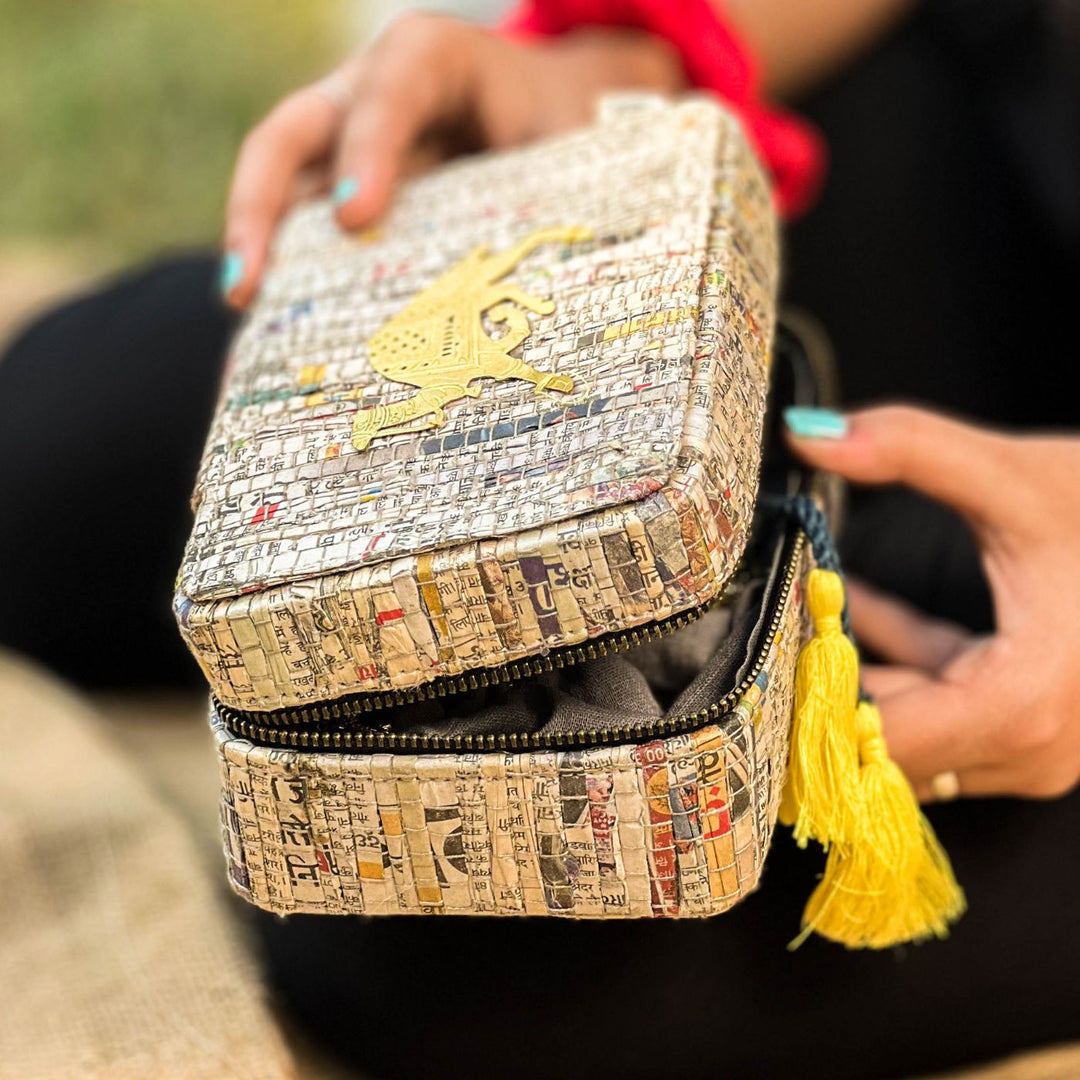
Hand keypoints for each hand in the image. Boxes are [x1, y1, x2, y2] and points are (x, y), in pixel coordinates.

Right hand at [220, 12, 683, 306]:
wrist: (553, 119)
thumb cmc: (562, 129)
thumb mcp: (567, 145)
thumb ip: (547, 186)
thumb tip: (524, 278)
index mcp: (431, 60)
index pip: (391, 93)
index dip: (368, 152)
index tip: (354, 218)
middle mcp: (368, 95)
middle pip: (293, 133)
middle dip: (259, 205)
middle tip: (246, 285)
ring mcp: (346, 146)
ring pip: (281, 185)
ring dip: (256, 249)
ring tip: (243, 312)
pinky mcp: (343, 191)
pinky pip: (303, 227)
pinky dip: (288, 274)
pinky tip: (277, 325)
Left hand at [785, 404, 1079, 801]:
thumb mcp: (1021, 479)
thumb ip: (911, 450)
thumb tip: (811, 432)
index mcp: (1027, 703)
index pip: (877, 739)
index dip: (807, 700)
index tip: (752, 654)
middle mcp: (1032, 747)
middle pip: (884, 740)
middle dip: (817, 681)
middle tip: (756, 623)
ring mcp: (1037, 745)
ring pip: (909, 725)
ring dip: (850, 666)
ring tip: (793, 602)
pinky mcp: (1034, 723)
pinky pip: (941, 698)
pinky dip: (895, 656)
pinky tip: (848, 599)